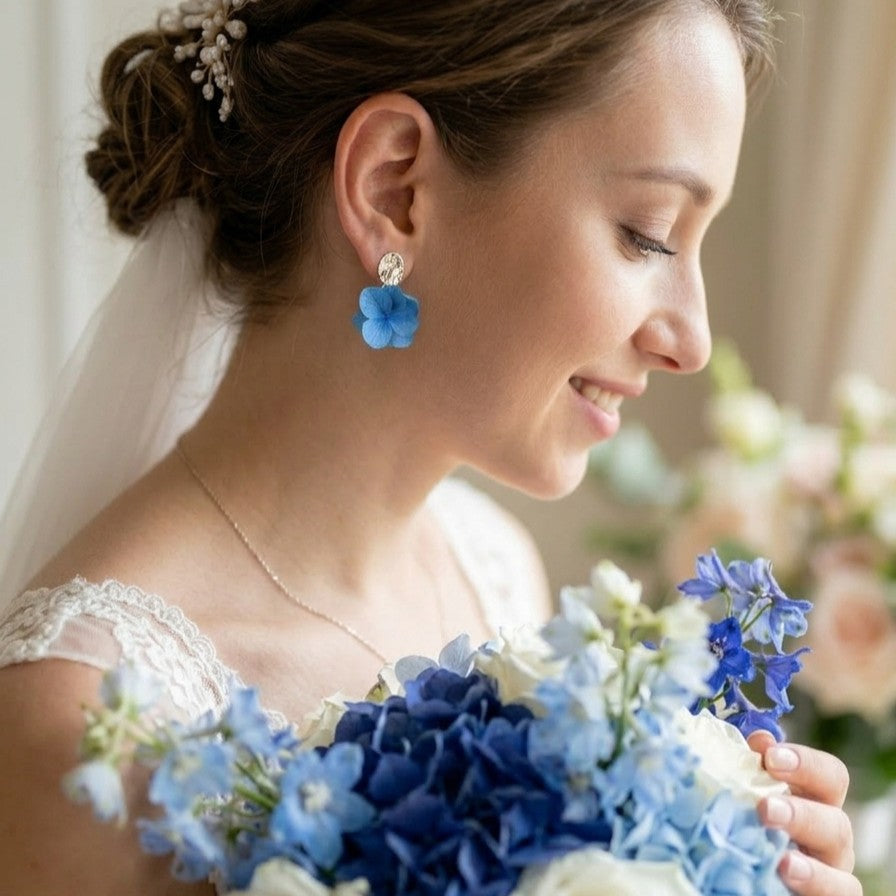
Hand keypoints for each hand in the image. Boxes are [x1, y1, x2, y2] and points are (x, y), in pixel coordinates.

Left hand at [748, 731, 861, 895]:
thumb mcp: (744, 792)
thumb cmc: (743, 820)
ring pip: (840, 855)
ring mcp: (831, 866)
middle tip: (766, 809)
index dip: (806, 762)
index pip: (829, 775)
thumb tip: (760, 739)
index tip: (770, 756)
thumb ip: (751, 767)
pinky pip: (839, 891)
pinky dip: (817, 882)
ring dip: (809, 854)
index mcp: (813, 799)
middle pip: (837, 819)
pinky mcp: (826, 893)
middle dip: (802, 813)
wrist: (734, 868)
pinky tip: (785, 874)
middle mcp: (828, 832)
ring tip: (780, 857)